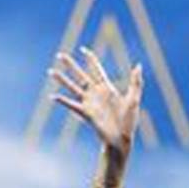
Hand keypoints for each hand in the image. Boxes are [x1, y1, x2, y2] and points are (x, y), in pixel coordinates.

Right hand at [50, 49, 142, 163]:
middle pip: (80, 75)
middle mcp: (95, 94)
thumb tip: (138, 65)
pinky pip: (71, 105)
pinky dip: (62, 101)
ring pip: (72, 87)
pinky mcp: (86, 113)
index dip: (90, 59)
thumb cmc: (129, 120)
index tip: (83, 49)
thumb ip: (135, 82)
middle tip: (59, 55)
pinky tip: (52, 96)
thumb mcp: (134, 98)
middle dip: (70, 65)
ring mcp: (89, 103)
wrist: (122, 138)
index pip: (96, 69)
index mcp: (107, 88)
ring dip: (61, 79)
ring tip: (51, 71)